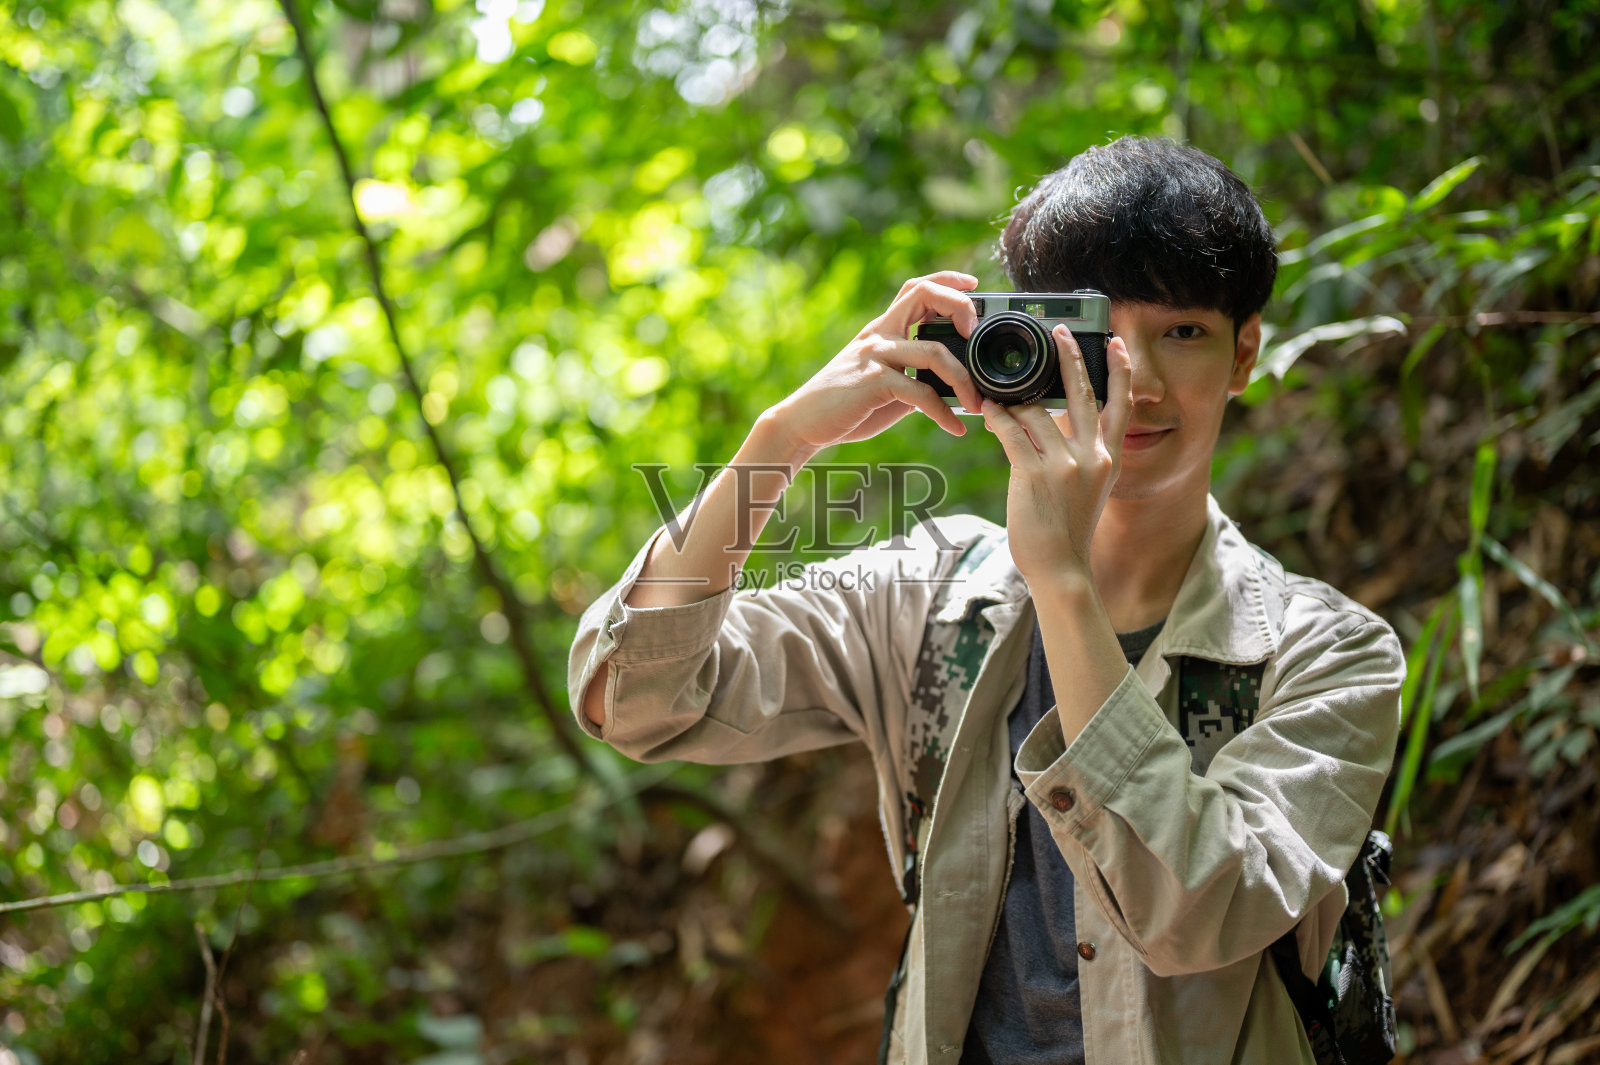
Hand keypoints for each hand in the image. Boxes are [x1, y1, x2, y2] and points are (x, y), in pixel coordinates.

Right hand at [764, 272, 987, 458]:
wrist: (802, 423)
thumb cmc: (844, 405)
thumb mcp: (883, 382)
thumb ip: (913, 377)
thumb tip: (948, 387)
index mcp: (882, 329)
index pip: (916, 287)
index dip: (947, 280)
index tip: (974, 285)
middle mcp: (879, 334)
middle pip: (925, 294)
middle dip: (961, 306)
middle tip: (977, 335)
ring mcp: (875, 355)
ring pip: (933, 351)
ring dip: (963, 379)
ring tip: (977, 403)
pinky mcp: (873, 382)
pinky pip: (921, 393)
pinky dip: (943, 413)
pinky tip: (955, 428)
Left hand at [982, 328, 1132, 586]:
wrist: (1061, 568)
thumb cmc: (1068, 529)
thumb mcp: (1089, 489)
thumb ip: (1079, 455)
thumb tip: (1053, 421)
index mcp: (1109, 458)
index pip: (1121, 405)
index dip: (1119, 371)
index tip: (1115, 343)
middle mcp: (1092, 457)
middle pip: (1083, 394)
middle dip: (1071, 357)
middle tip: (1060, 331)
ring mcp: (1064, 466)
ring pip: (1035, 413)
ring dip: (1012, 402)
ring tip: (995, 397)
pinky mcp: (1035, 475)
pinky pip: (1012, 432)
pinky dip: (997, 418)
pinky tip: (987, 410)